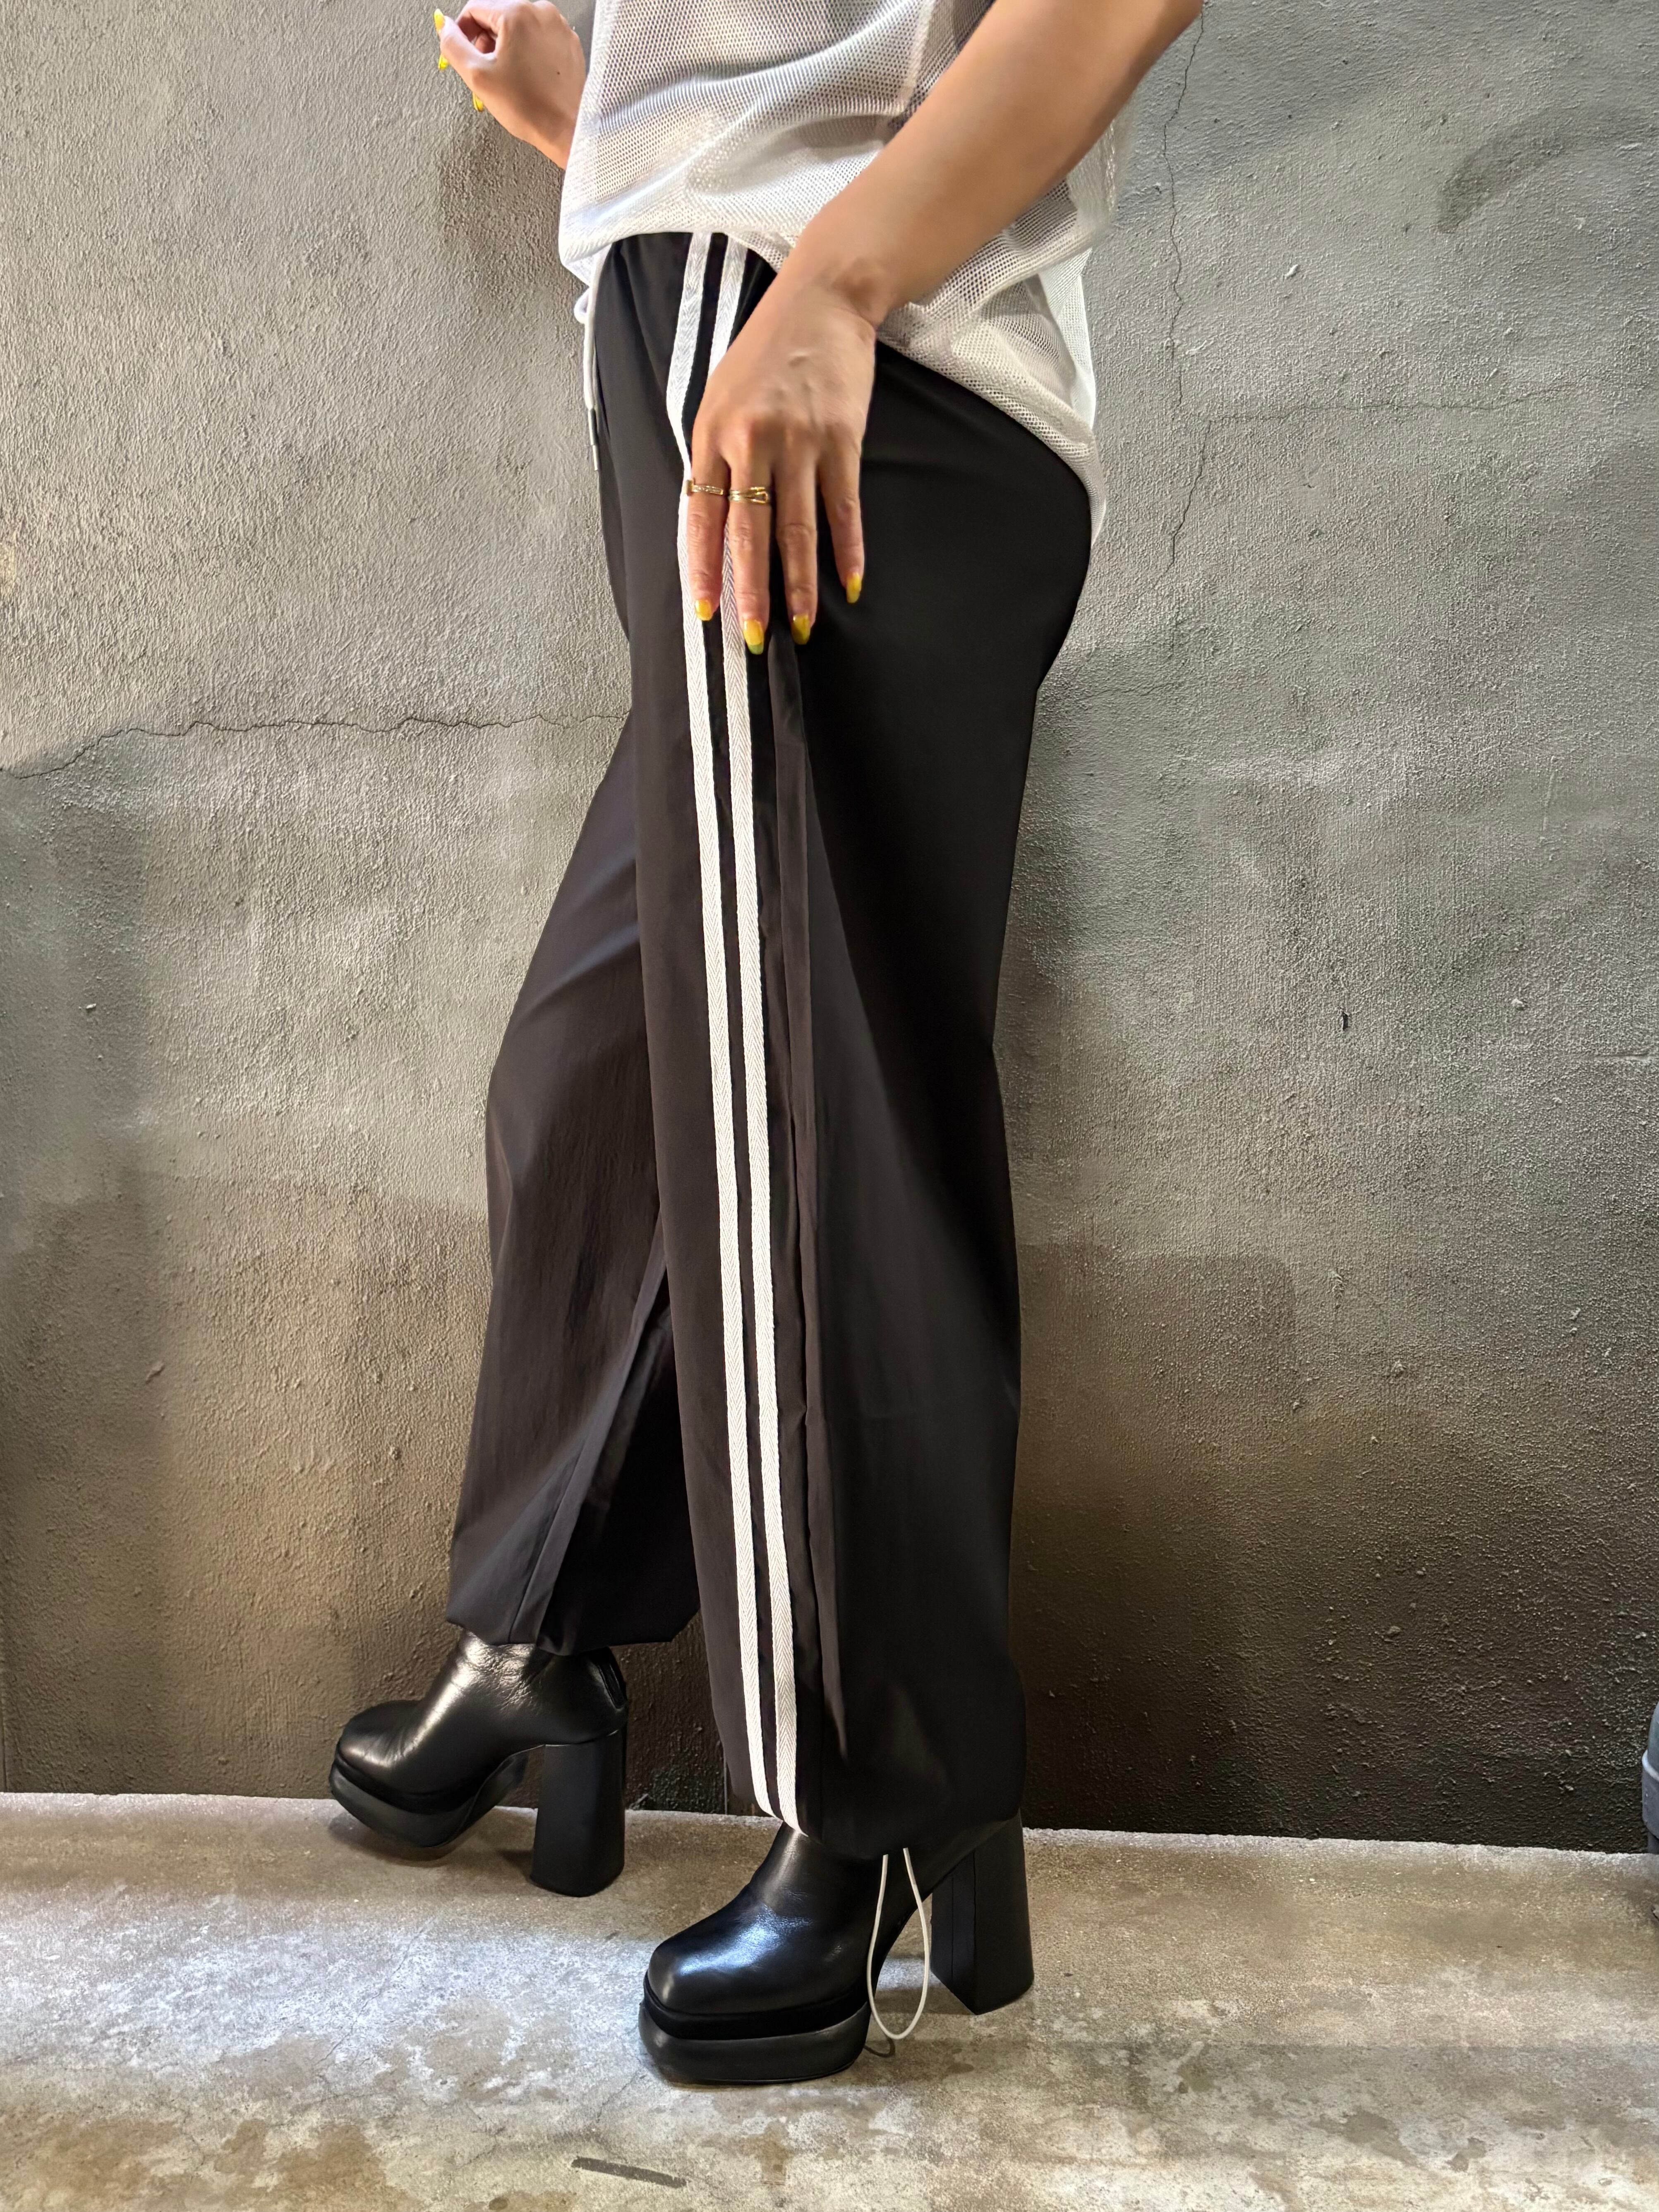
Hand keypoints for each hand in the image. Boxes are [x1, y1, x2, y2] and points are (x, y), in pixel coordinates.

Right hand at [436, 2, 584, 167]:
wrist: (566, 129)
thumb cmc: (528, 107)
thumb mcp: (477, 75)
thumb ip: (452, 45)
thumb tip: (444, 27)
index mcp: (517, 13)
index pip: (474, 9)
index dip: (462, 32)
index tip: (462, 52)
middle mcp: (541, 12)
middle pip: (497, 16)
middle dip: (485, 40)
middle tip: (485, 69)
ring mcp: (558, 27)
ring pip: (518, 27)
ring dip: (505, 46)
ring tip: (506, 75)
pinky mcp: (569, 43)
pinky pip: (538, 39)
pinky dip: (527, 52)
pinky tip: (526, 76)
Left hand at [686, 268, 874, 648]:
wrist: (820, 299)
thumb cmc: (765, 351)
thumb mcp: (720, 396)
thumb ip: (714, 455)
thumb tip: (714, 521)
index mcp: (713, 433)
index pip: (701, 516)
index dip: (704, 568)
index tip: (705, 611)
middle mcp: (752, 440)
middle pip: (750, 531)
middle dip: (751, 590)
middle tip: (755, 636)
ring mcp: (799, 440)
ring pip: (797, 527)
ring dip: (799, 583)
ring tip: (803, 626)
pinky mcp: (841, 437)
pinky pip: (843, 506)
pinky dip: (848, 548)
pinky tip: (849, 583)